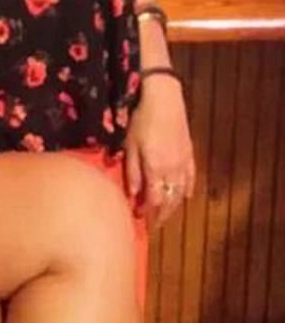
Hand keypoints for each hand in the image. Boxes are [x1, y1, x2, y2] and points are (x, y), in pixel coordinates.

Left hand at [125, 74, 194, 228]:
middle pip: (170, 200)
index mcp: (156, 169)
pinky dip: (188, 189)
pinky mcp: (190, 153)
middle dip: (162, 214)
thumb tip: (132, 195)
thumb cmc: (141, 120)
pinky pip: (191, 177)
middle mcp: (173, 170)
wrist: (164, 98)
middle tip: (155, 224)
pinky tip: (185, 196)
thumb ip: (132, 171)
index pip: (155, 200)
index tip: (143, 222)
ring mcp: (184, 162)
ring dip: (174, 205)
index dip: (150, 214)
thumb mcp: (131, 145)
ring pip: (181, 192)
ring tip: (166, 213)